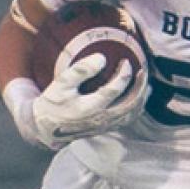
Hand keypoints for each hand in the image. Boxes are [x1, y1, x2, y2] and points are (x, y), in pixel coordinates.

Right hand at [32, 53, 147, 148]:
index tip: (126, 61)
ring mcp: (105, 126)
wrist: (44, 130)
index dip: (124, 74)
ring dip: (141, 97)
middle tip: (144, 70)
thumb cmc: (52, 104)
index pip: (115, 89)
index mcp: (91, 108)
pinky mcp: (105, 129)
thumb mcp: (61, 84)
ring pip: (132, 113)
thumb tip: (102, 58)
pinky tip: (138, 97)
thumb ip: (81, 70)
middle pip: (131, 104)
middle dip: (140, 86)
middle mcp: (101, 119)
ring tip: (145, 82)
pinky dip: (136, 107)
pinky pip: (127, 119)